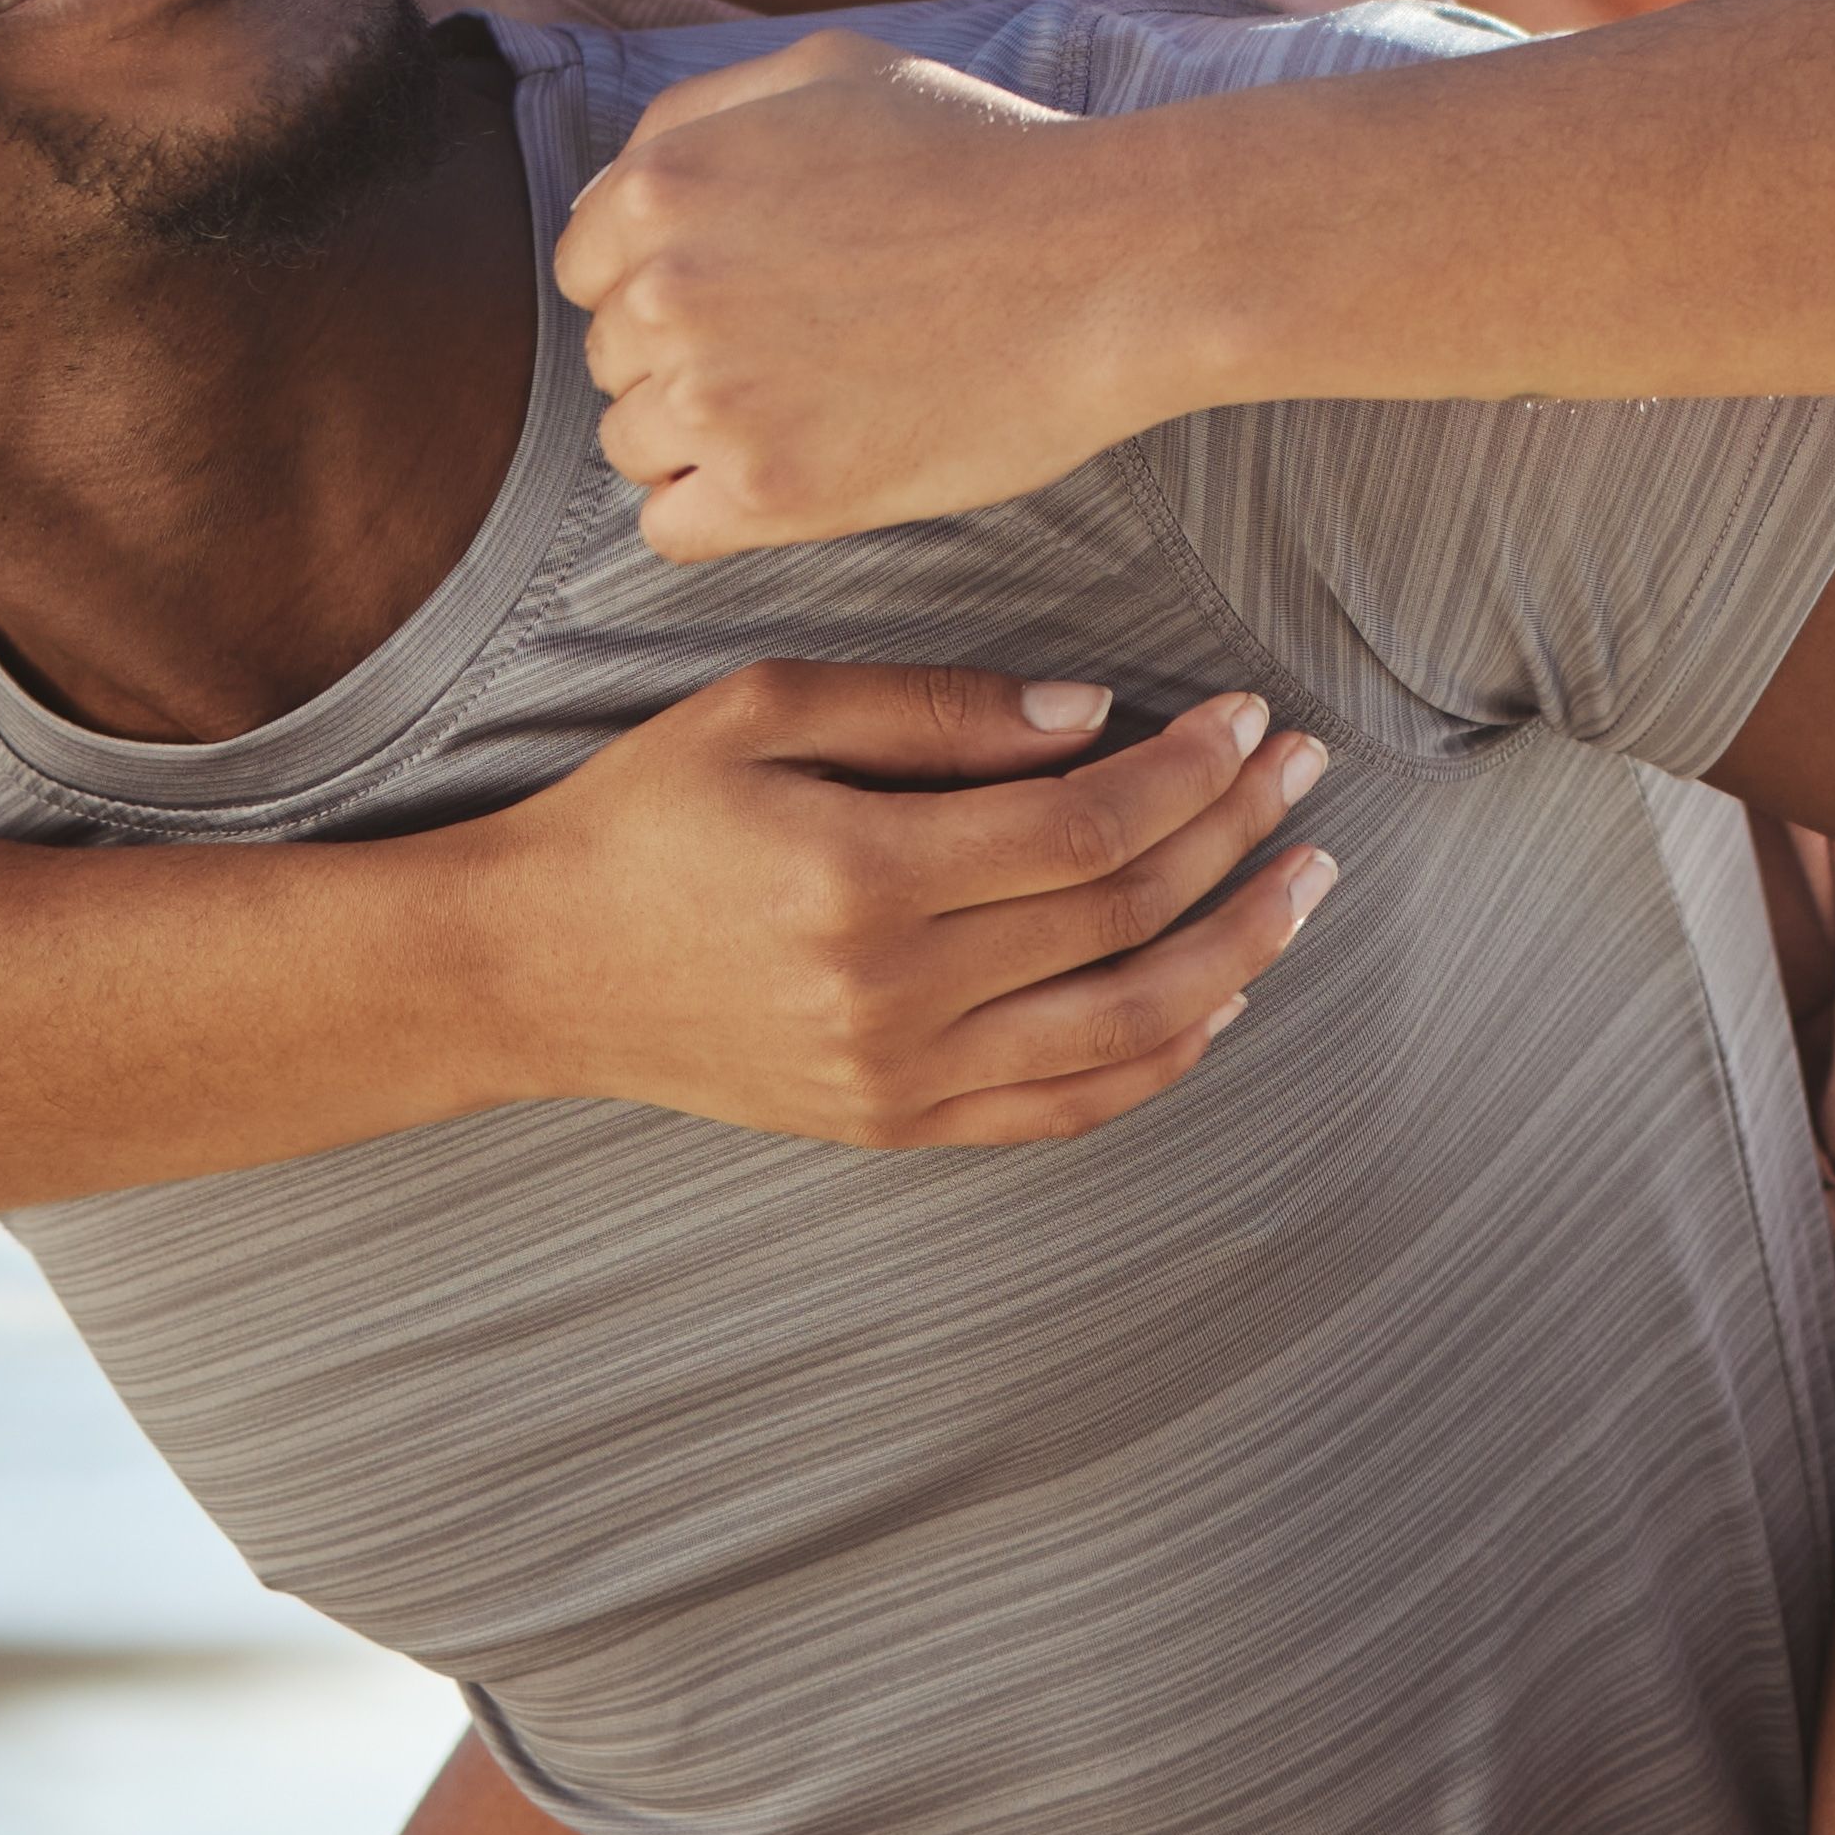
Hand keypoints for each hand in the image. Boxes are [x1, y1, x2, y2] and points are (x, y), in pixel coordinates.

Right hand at [458, 661, 1338, 1147]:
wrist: (532, 970)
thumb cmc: (641, 817)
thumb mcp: (765, 711)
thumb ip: (936, 709)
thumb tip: (1092, 715)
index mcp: (866, 877)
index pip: (1088, 825)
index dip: (1189, 768)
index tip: (1245, 718)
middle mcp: (895, 995)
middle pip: (1125, 916)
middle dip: (1236, 834)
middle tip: (1301, 773)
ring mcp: (900, 1078)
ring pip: (1125, 1027)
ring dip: (1235, 953)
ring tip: (1302, 885)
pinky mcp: (894, 1125)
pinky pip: (1064, 1110)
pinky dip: (1159, 1062)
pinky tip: (1218, 1002)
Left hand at [558, 37, 1180, 554]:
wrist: (1109, 261)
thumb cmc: (984, 159)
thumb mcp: (831, 72)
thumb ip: (699, 113)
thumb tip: (611, 191)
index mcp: (661, 184)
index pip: (587, 266)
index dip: (664, 281)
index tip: (751, 292)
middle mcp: (664, 289)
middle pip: (612, 358)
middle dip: (685, 358)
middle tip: (801, 349)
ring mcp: (713, 397)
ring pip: (633, 446)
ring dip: (702, 439)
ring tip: (811, 408)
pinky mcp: (773, 490)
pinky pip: (672, 530)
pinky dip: (718, 514)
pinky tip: (794, 476)